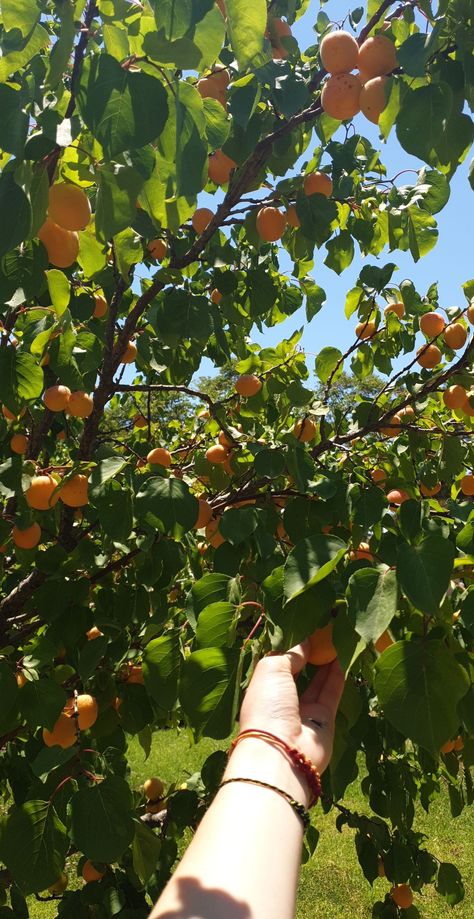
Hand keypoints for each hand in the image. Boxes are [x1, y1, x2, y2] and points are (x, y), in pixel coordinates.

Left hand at [238, 642, 343, 774]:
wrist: (282, 753)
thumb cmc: (267, 706)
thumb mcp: (272, 668)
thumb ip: (291, 652)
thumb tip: (306, 640)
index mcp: (262, 687)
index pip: (277, 661)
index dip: (290, 644)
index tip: (303, 624)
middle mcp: (281, 698)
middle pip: (298, 670)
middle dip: (309, 652)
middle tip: (323, 629)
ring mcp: (303, 710)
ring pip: (317, 680)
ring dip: (327, 660)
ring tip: (337, 637)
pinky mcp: (324, 718)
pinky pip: (332, 691)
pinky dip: (338, 674)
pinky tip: (344, 654)